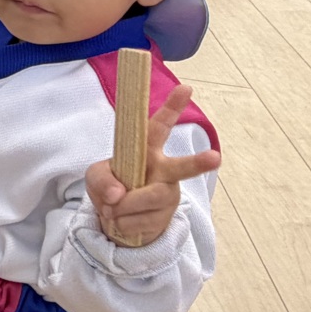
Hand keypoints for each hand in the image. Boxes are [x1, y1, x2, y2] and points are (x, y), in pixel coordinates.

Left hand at [86, 84, 220, 246]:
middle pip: (181, 167)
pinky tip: (122, 219)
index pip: (159, 126)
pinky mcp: (166, 216)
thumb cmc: (111, 186)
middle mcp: (164, 169)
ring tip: (114, 208)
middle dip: (198, 162)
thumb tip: (118, 195)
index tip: (185, 88)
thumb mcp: (95, 177)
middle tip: (215, 158)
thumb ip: (101, 180)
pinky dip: (121, 223)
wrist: (117, 219)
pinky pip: (139, 221)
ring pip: (147, 200)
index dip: (171, 107)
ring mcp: (168, 194)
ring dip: (121, 207)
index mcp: (147, 150)